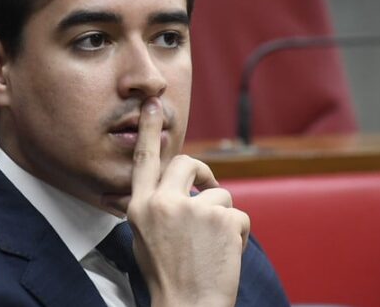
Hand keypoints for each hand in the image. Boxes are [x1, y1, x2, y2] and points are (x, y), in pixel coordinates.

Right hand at [127, 97, 249, 306]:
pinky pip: (238, 214)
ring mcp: (194, 209)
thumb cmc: (167, 276)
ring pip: (219, 194)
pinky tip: (225, 253)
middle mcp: (164, 203)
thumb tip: (172, 186)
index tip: (153, 103)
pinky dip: (237, 233)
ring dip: (221, 216)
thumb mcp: (144, 237)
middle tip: (208, 188)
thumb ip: (154, 207)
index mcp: (141, 207)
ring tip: (213, 246)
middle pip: (186, 162)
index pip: (144, 159)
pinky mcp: (222, 218)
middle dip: (202, 173)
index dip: (148, 128)